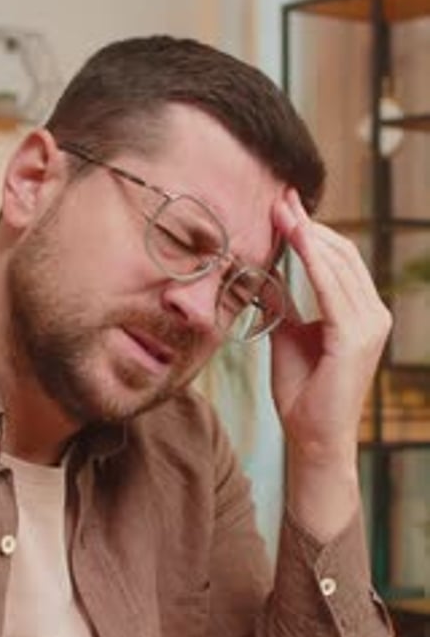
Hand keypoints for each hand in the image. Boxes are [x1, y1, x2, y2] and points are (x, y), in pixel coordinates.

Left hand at [270, 190, 391, 469]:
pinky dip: (313, 259)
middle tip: (279, 197)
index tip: (284, 204)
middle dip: (308, 224)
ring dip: (308, 233)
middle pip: (341, 254)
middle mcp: (372, 313)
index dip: (311, 230)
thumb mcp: (288, 336)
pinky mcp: (357, 336)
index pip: (337, 259)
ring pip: (338, 264)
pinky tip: (296, 236)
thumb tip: (264, 273)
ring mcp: (370, 324)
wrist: (311, 438)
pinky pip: (332, 288)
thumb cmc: (302, 392)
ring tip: (280, 209)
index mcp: (359, 312)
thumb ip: (284, 304)